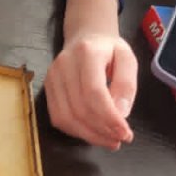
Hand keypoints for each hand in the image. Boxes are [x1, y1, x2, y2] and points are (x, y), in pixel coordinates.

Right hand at [44, 0, 137, 149]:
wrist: (84, 35)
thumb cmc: (108, 49)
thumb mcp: (127, 59)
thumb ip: (127, 85)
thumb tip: (121, 114)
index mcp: (87, 53)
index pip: (94, 92)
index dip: (109, 118)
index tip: (126, 133)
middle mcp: (64, 64)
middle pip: (79, 108)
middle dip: (102, 130)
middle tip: (120, 140)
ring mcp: (52, 76)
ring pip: (66, 117)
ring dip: (89, 135)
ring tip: (108, 141)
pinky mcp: (47, 87)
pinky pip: (57, 117)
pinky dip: (75, 131)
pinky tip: (91, 133)